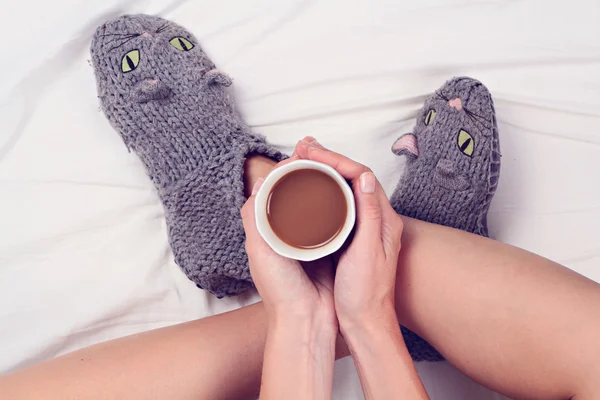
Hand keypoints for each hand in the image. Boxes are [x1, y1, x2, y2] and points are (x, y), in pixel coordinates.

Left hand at [240, 157, 335, 330]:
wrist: (307, 319)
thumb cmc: (281, 289)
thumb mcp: (259, 251)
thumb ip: (255, 218)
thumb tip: (260, 182)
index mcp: (269, 231)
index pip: (276, 190)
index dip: (287, 169)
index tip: (300, 154)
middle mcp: (288, 232)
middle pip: (297, 193)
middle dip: (306, 171)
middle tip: (318, 154)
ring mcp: (309, 239)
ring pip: (315, 202)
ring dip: (323, 183)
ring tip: (332, 166)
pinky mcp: (329, 246)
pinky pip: (332, 218)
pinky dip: (336, 202)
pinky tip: (344, 190)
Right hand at [294, 138, 403, 331]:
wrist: (366, 322)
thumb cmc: (366, 294)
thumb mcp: (367, 253)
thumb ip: (369, 215)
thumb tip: (365, 176)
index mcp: (385, 219)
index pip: (361, 175)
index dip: (336, 159)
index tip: (312, 152)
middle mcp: (378, 219)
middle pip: (353, 177)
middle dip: (328, 159)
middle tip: (303, 148)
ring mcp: (366, 227)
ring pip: (346, 188)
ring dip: (325, 171)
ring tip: (304, 160)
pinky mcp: (354, 236)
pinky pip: (340, 203)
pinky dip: (324, 189)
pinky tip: (310, 188)